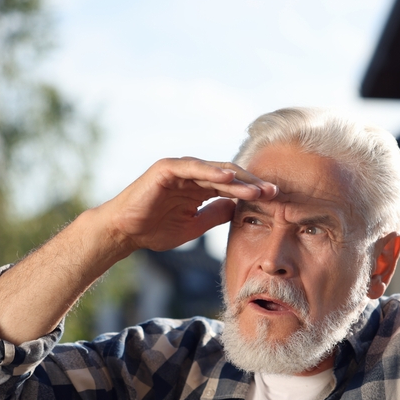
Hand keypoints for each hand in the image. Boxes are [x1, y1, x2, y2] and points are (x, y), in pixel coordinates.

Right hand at [100, 157, 278, 254]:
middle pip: (229, 176)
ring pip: (215, 171)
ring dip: (238, 180)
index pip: (232, 187)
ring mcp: (180, 169)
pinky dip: (211, 171)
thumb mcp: (194, 227)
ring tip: (258, 190)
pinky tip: (229, 178)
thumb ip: (215, 215)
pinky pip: (193, 167)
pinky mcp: (166, 168)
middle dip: (252, 184)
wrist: (125, 232)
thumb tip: (238, 209)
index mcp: (199, 188)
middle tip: (274, 193)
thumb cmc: (154, 230)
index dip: (252, 193)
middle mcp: (192, 175)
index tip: (274, 202)